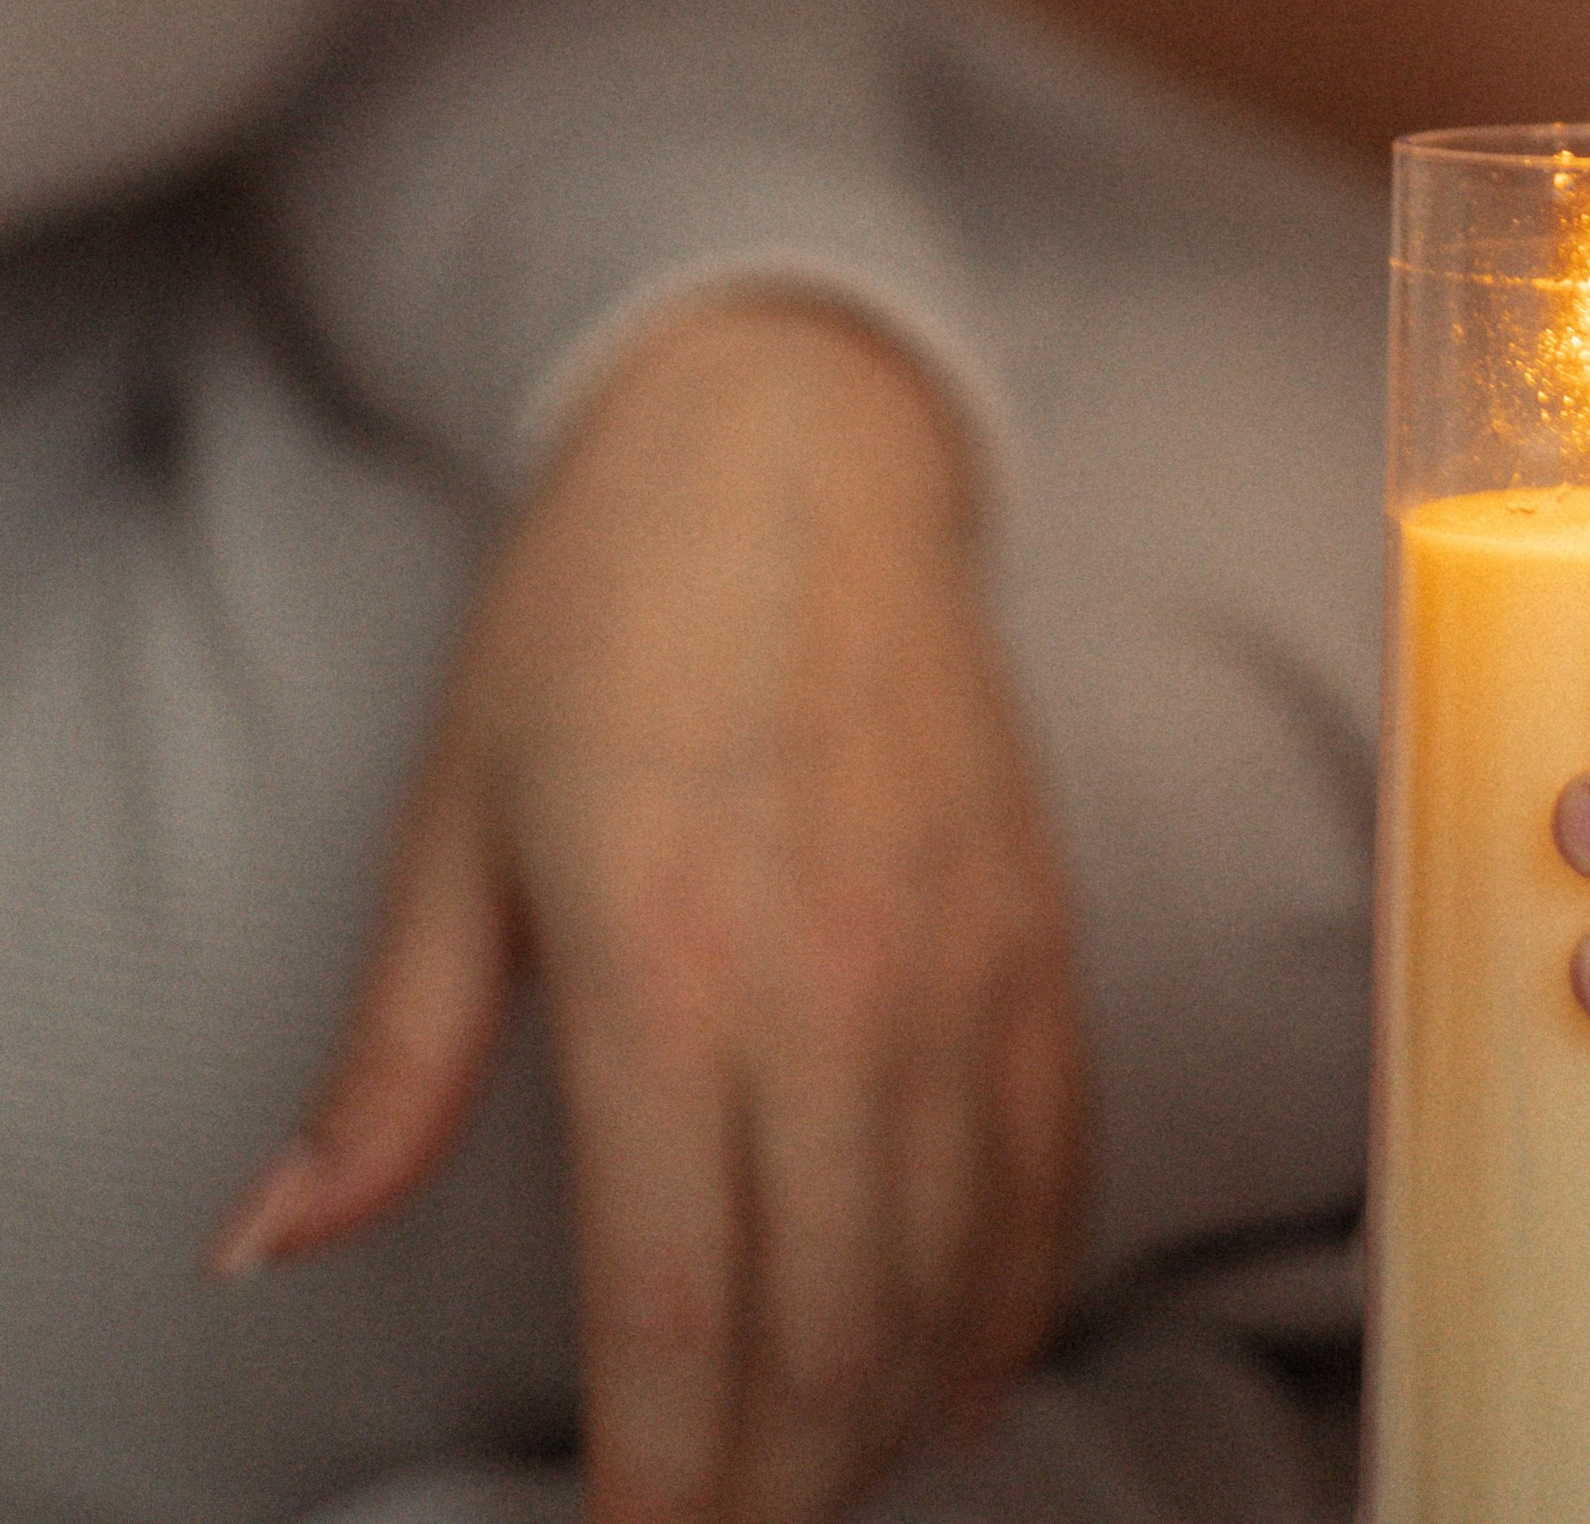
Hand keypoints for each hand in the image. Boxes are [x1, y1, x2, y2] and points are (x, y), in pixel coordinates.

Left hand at [206, 295, 1083, 1523]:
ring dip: (882, 1412)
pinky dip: (1011, 1291)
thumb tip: (277, 1239)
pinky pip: (1049, 1158)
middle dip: (773, 1486)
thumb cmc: (602, 612)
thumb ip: (390, 1062)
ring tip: (817, 1474)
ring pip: (944, 1271)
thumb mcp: (456, 822)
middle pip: (823, 1332)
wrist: (793, 433)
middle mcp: (831, 989)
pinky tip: (965, 1366)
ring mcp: (955, 958)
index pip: (672, 1316)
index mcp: (664, 974)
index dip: (660, 1484)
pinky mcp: (1036, 922)